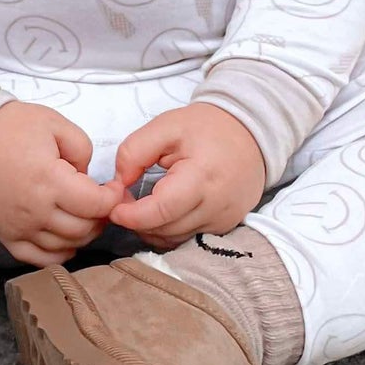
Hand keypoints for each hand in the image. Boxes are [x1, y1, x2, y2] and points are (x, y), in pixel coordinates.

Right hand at [0, 100, 120, 267]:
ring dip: (82, 235)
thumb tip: (88, 177)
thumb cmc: (9, 127)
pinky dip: (58, 255)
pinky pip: (38, 259)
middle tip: (100, 202)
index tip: (113, 188)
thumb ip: (82, 148)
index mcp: (50, 180)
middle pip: (83, 229)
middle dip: (100, 217)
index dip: (112, 198)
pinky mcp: (5, 235)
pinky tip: (65, 241)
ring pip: (65, 246)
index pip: (96, 205)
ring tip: (84, 216)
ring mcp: (19, 227)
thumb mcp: (53, 123)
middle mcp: (36, 210)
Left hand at [105, 104, 266, 249]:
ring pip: (176, 238)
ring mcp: (223, 220)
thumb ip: (134, 151)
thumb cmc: (206, 127)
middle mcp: (216, 206)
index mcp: (201, 178)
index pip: (161, 211)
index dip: (131, 215)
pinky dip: (169, 229)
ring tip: (140, 205)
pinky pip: (189, 238)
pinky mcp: (226, 227)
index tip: (113, 207)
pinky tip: (161, 212)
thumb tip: (118, 182)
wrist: (251, 133)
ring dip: (152, 228)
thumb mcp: (166, 126)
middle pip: (166, 229)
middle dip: (137, 221)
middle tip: (123, 201)